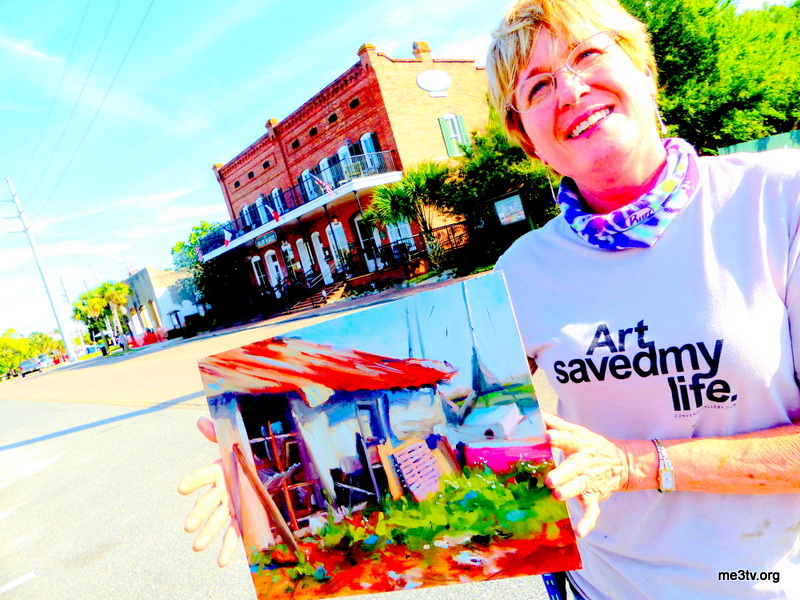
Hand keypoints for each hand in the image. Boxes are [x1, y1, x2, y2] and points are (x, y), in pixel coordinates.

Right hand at [178, 417, 240, 566]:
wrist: (266, 469)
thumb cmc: (244, 457)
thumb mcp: (234, 444)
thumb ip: (218, 435)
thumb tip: (200, 420)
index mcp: (219, 472)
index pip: (204, 475)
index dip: (194, 481)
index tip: (181, 488)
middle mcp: (222, 491)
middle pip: (208, 503)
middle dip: (199, 515)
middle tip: (188, 527)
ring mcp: (230, 506)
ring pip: (217, 521)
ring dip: (207, 534)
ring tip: (197, 547)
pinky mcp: (239, 519)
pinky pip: (233, 534)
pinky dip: (227, 549)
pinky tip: (222, 562)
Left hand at [543, 413, 629, 537]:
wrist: (623, 462)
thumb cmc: (590, 445)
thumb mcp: (576, 431)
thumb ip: (554, 423)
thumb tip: (534, 412)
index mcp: (578, 444)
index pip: (567, 439)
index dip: (557, 438)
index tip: (547, 436)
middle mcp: (584, 462)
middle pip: (572, 467)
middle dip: (562, 473)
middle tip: (549, 479)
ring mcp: (590, 481)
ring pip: (579, 488)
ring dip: (569, 492)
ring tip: (557, 495)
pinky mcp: (595, 496)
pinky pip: (592, 511)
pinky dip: (588, 522)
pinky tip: (580, 531)